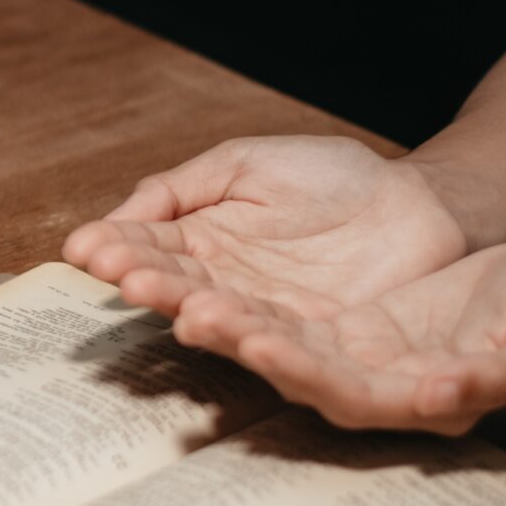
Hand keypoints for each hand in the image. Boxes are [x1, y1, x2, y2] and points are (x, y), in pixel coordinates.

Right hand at [63, 136, 470, 321]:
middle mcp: (223, 285)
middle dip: (143, 278)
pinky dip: (237, 331)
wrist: (420, 205)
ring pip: (214, 315)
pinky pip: (269, 338)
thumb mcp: (243, 164)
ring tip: (153, 295)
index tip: (85, 249)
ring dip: (182, 307)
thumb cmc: (332, 178)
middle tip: (115, 273)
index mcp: (200, 242)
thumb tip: (112, 220)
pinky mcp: (310, 341)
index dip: (116, 248)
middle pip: (174, 285)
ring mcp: (264, 316)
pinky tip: (205, 320)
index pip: (147, 247)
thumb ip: (179, 189)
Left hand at [170, 241, 505, 434]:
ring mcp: (351, 359)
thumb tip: (441, 398)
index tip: (260, 343)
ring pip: (274, 339)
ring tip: (171, 293)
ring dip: (223, 319)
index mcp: (421, 403)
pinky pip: (277, 313)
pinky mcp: (339, 328)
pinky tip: (192, 280)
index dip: (303, 371)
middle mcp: (374, 390)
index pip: (349, 394)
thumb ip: (498, 376)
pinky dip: (236, 298)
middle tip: (187, 312)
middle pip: (293, 370)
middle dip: (240, 343)